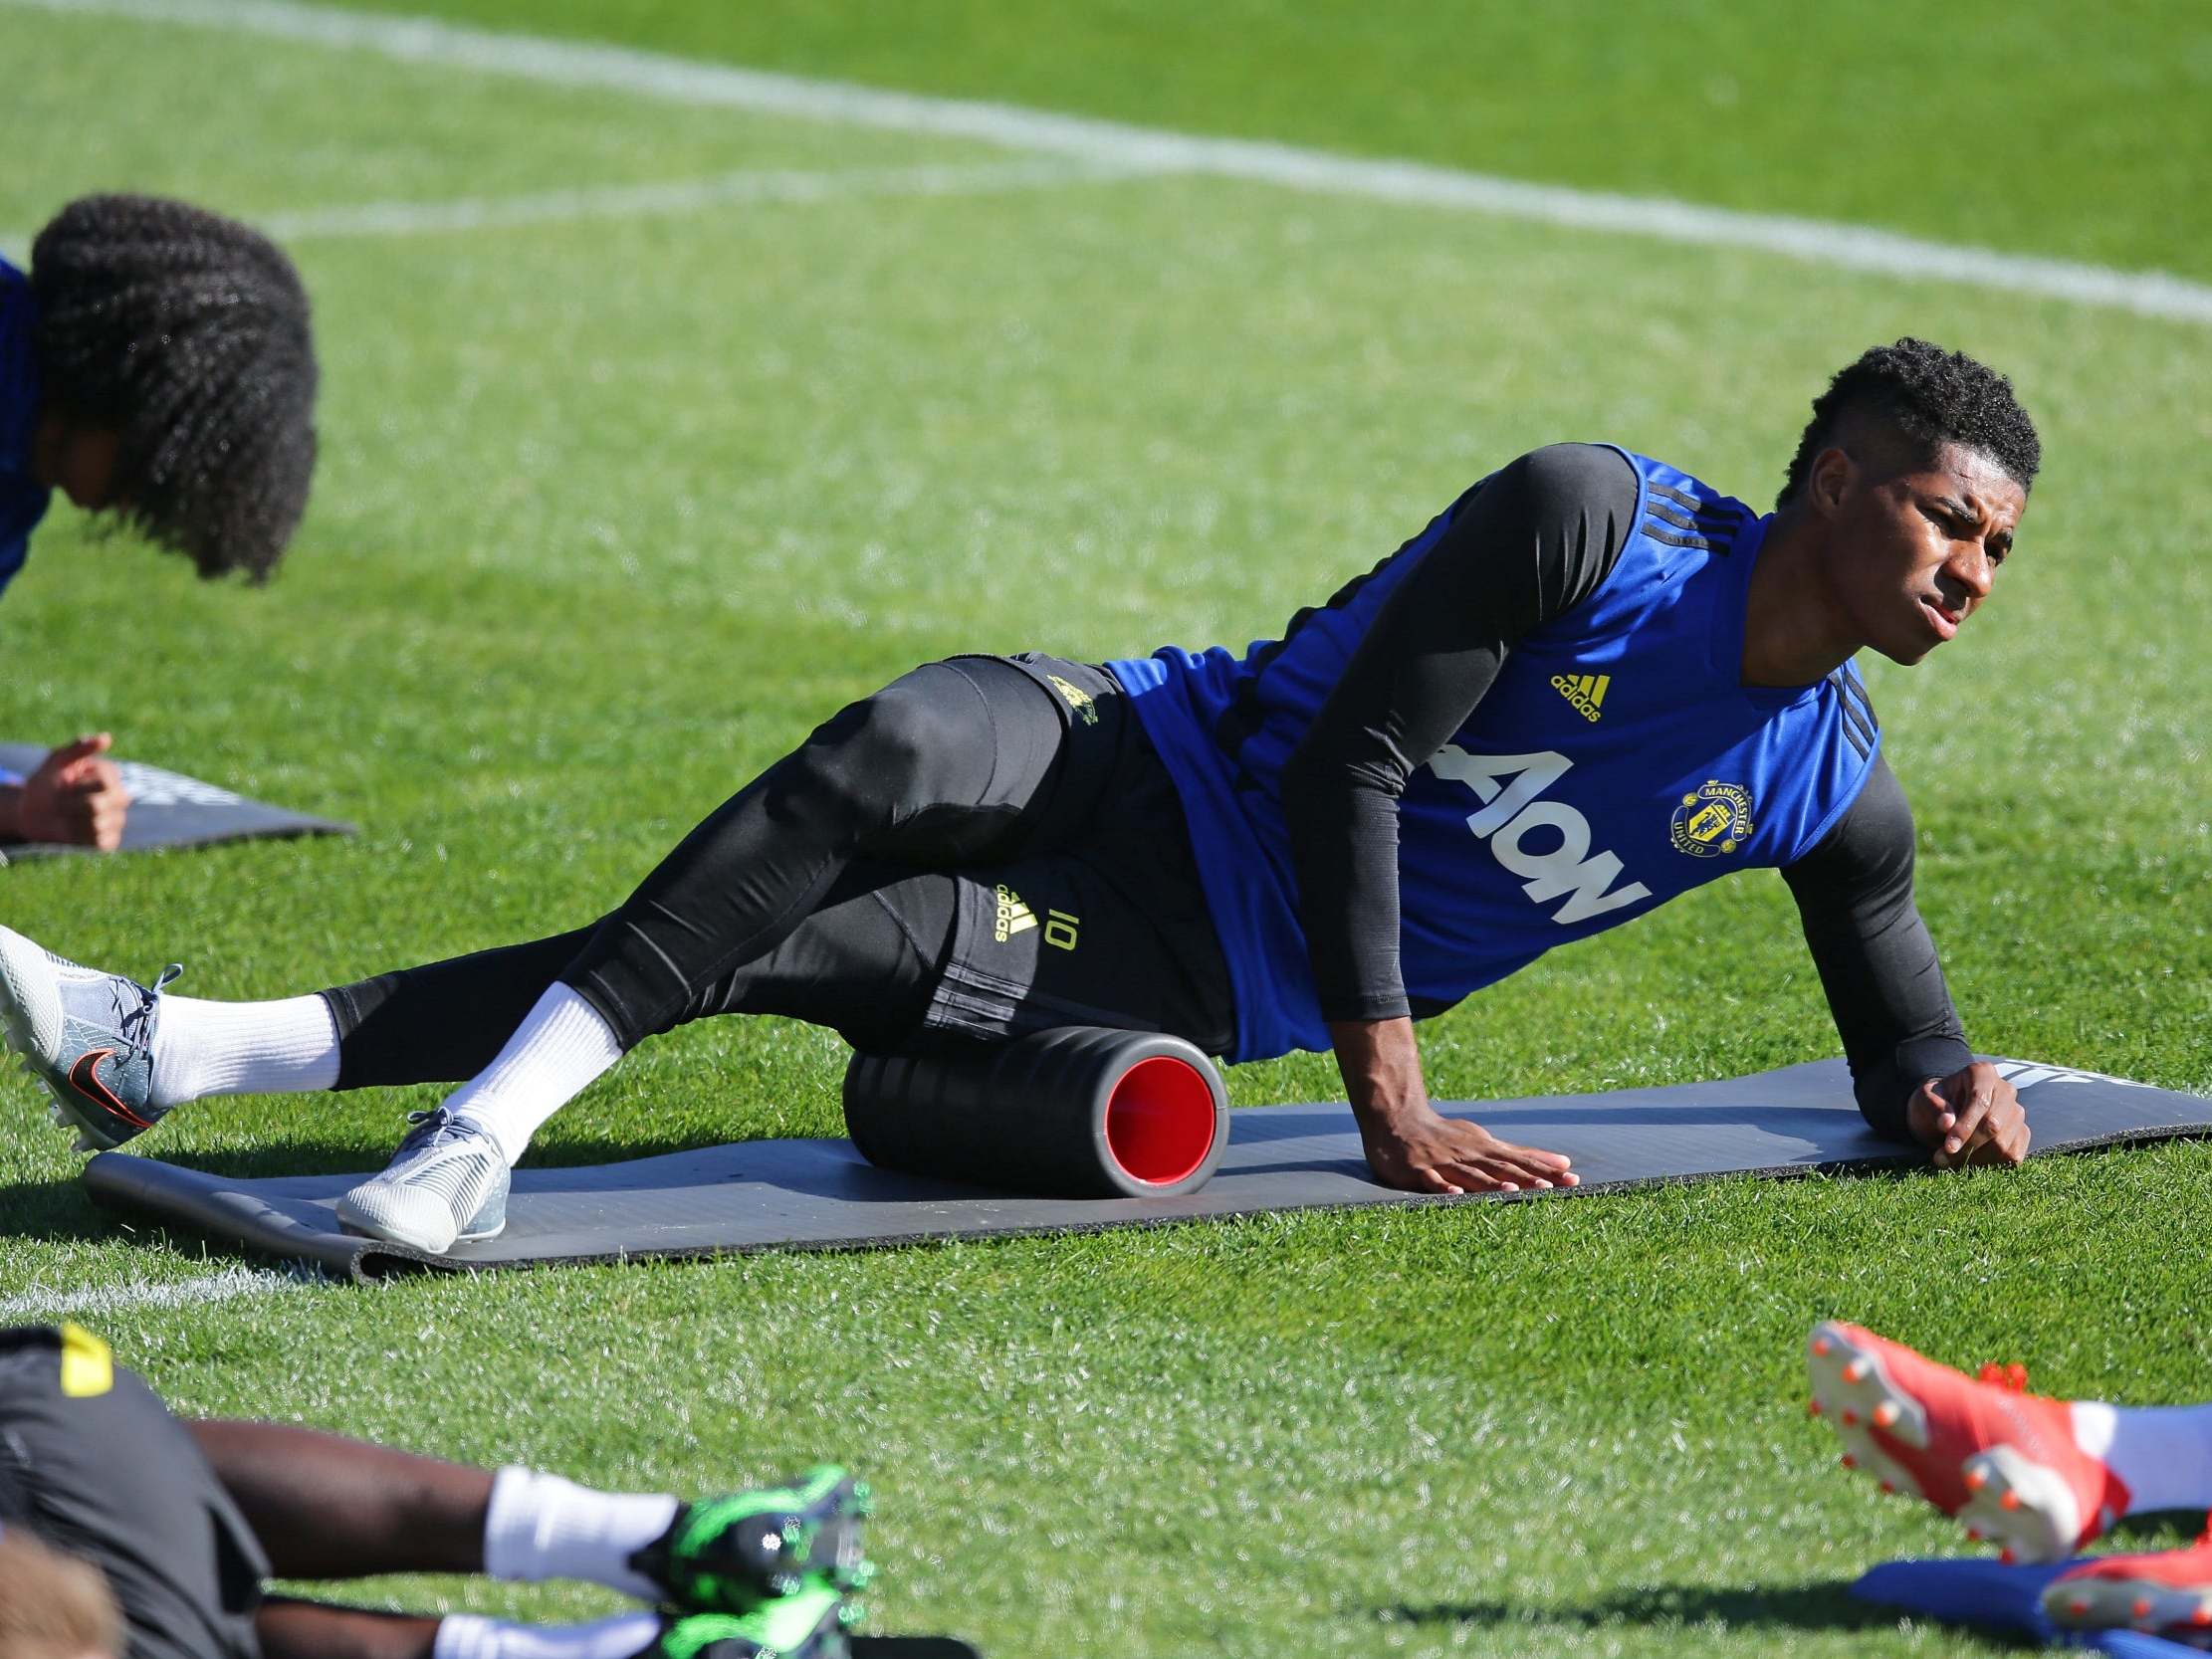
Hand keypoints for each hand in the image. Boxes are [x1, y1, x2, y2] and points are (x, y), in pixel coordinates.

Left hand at [18, 733, 130, 849]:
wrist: (33, 812)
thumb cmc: (45, 783)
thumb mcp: (55, 762)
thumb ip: (78, 749)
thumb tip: (107, 738)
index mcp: (109, 775)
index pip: (105, 783)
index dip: (78, 787)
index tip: (64, 784)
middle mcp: (119, 796)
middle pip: (100, 805)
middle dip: (71, 805)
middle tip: (60, 803)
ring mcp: (116, 818)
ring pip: (98, 824)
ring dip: (72, 821)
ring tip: (66, 816)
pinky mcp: (110, 839)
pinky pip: (100, 841)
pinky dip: (80, 837)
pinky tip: (73, 830)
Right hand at [1329, 1013, 1577, 1193]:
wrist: (1398, 1121)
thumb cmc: (1448, 1136)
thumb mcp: (1487, 1141)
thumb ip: (1523, 1155)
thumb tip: (1564, 1163)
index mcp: (1486, 1150)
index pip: (1521, 1162)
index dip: (1545, 1171)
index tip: (1572, 1180)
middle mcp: (1469, 1156)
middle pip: (1501, 1169)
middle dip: (1526, 1178)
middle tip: (1550, 1188)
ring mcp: (1444, 1163)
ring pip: (1470, 1175)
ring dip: (1490, 1184)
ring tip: (1511, 1192)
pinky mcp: (1419, 1170)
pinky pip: (1433, 1181)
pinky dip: (1444, 1187)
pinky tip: (1456, 1195)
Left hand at [1907, 1062, 2028, 1168]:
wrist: (1944, 1115)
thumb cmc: (1934, 1104)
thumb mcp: (1923, 1100)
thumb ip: (1933, 1108)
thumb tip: (1947, 1124)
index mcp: (1982, 1073)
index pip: (1980, 1101)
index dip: (1965, 1127)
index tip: (1948, 1147)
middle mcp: (2006, 1090)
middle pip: (1993, 1125)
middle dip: (1967, 1147)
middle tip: (1942, 1159)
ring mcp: (2017, 1112)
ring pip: (2003, 1144)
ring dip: (1975, 1159)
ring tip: (1950, 1161)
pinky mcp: (2022, 1133)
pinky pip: (2013, 1156)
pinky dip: (1991, 1165)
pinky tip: (1970, 1163)